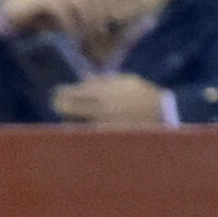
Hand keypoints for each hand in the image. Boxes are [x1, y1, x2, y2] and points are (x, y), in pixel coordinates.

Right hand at [0, 0, 126, 42]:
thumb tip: (102, 30)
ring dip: (84, 22)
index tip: (101, 31)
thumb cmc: (40, 18)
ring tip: (81, 38)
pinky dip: (70, 23)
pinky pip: (63, 7)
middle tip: (91, 38)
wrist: (11, 15)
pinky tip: (69, 36)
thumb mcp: (67, 18)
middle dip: (96, 18)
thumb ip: (83, 18)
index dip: (106, 10)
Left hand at [53, 73, 170, 127]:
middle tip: (56, 103)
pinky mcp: (106, 138)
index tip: (56, 91)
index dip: (63, 92)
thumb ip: (103, 80)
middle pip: (71, 108)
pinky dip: (80, 131)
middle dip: (61, 105)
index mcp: (104, 92)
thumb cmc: (143, 95)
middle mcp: (100, 110)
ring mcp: (102, 126)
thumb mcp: (125, 81)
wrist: (162, 116)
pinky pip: (87, 134)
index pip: (75, 92)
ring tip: (65, 117)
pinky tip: (77, 129)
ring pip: (76, 124)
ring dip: (68, 119)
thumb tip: (84, 78)